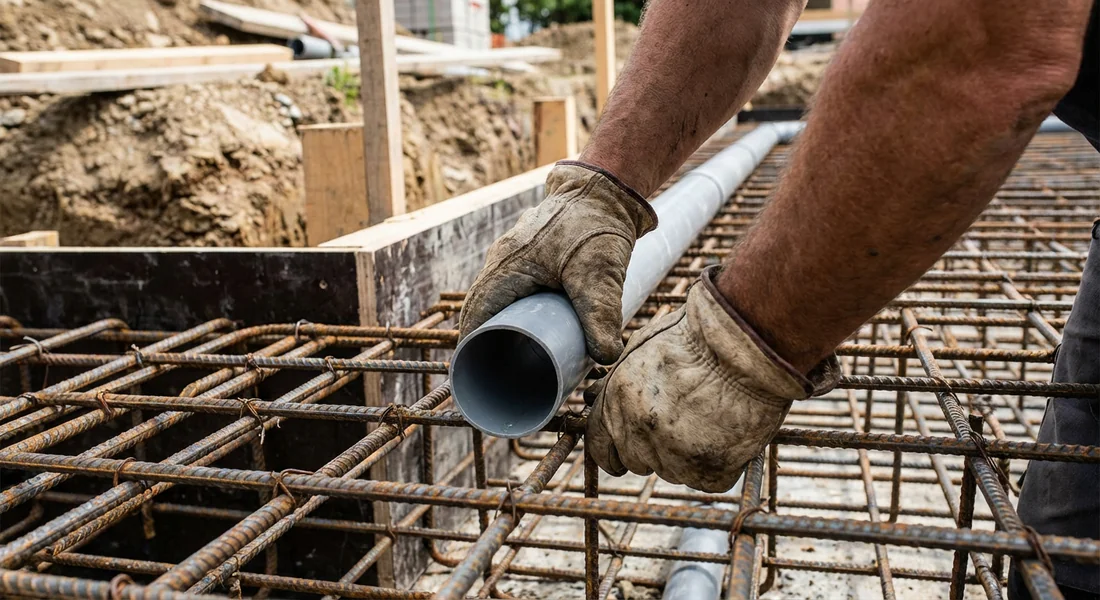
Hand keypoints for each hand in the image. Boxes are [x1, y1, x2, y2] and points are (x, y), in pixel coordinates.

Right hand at [459, 162, 657, 364]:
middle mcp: (502, 261)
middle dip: (484, 343)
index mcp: (506, 267)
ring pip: (496, 300)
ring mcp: (514, 257)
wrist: (605, 188)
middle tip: (495, 377)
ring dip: (499, 328)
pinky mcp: (530, 256)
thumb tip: (606, 358)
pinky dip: (513, 312)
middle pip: (481, 310)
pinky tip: (527, 331)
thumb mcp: (599, 274)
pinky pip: (510, 289)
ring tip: (509, 361)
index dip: (471, 348)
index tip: (473, 376)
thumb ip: (601, 315)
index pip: (475, 315)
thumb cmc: (595, 225)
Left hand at [585, 267, 839, 492]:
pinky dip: (721, 465)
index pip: (600, 448)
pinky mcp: (709, 473)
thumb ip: (617, 383)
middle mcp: (638, 435)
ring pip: (674, 471)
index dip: (615, 448)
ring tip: (712, 418)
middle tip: (684, 420)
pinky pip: (710, 481)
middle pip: (637, 461)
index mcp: (616, 405)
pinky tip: (731, 434)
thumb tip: (595, 397)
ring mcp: (673, 458)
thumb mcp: (641, 349)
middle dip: (654, 448)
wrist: (742, 346)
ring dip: (688, 455)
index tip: (631, 445)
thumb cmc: (697, 337)